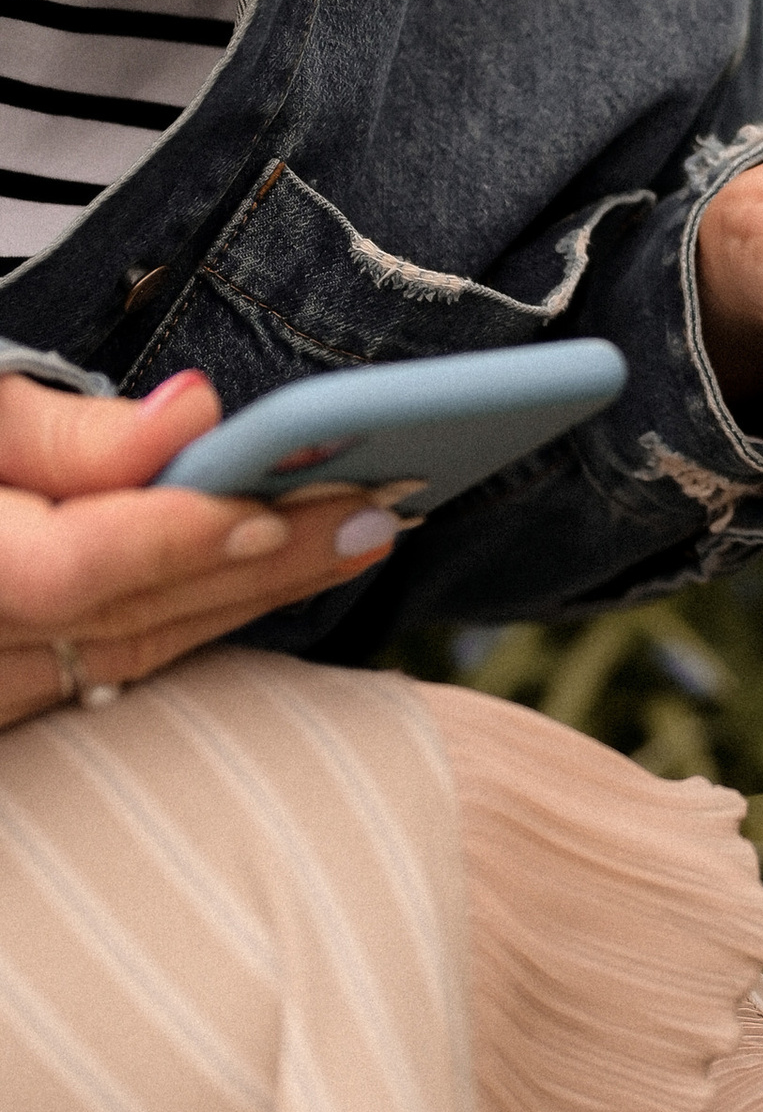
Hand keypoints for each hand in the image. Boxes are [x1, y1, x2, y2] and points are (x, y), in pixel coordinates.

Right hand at [0, 371, 407, 731]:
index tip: (273, 504)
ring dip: (248, 600)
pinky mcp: (4, 693)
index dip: (172, 540)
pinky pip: (104, 675)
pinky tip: (269, 583)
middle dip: (255, 566)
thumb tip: (191, 418)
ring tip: (356, 535)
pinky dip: (192, 626)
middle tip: (377, 509)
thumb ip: (59, 432)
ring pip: (124, 658)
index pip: (63, 571)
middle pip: (118, 620)